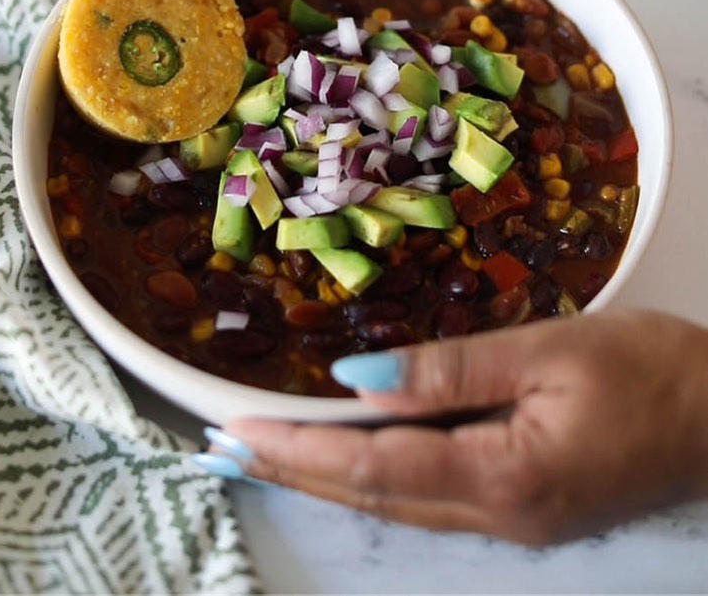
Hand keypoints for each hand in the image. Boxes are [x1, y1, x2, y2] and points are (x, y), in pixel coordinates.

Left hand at [207, 310, 707, 544]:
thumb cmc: (652, 370)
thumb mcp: (550, 351)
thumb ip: (449, 367)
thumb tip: (357, 377)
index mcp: (505, 478)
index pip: (374, 467)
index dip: (300, 451)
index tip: (236, 436)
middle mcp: (500, 516)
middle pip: (374, 497)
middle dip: (294, 474)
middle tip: (222, 450)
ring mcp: (514, 521)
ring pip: (397, 503)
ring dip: (326, 478)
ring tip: (264, 453)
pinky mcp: (526, 507)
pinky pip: (430, 494)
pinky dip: (374, 474)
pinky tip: (347, 454)